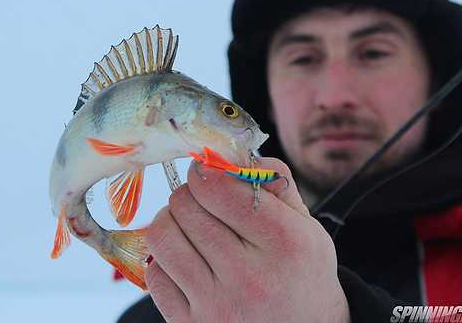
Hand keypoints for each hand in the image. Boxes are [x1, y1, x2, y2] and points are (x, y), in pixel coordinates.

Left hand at [144, 157, 349, 322]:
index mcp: (285, 243)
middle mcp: (250, 277)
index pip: (219, 187)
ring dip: (172, 221)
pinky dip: (167, 260)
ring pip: (162, 236)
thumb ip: (275, 181)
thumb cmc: (301, 274)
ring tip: (191, 227)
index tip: (208, 172)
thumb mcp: (307, 226)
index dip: (205, 170)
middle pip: (185, 206)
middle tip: (203, 200)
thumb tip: (229, 155)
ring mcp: (217, 306)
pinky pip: (154, 274)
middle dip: (190, 194)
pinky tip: (189, 262)